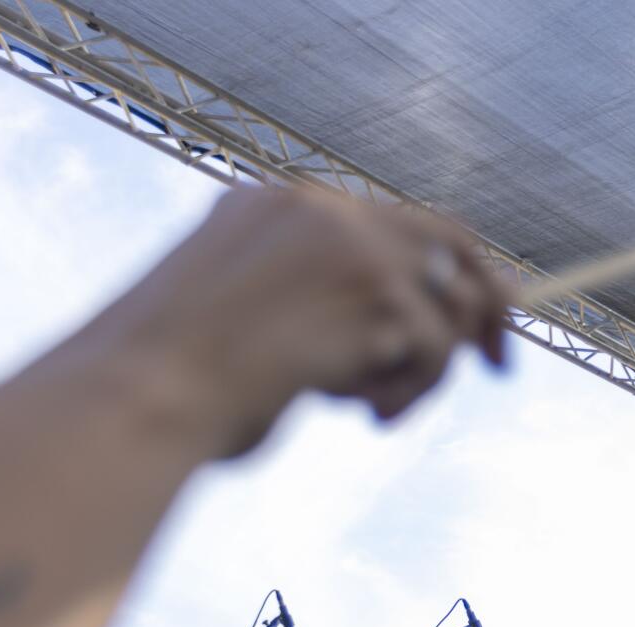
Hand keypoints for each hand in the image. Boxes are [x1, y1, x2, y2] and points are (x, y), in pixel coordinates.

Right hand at [107, 188, 513, 463]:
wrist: (134, 398)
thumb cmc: (176, 390)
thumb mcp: (250, 328)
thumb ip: (323, 310)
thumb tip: (411, 337)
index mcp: (272, 206)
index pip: (392, 221)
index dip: (444, 271)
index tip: (471, 323)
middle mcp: (315, 208)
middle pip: (447, 240)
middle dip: (483, 304)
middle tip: (500, 363)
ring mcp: (346, 241)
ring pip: (445, 303)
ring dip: (426, 370)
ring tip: (370, 408)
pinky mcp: (372, 288)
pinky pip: (437, 347)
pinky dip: (414, 390)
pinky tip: (362, 411)